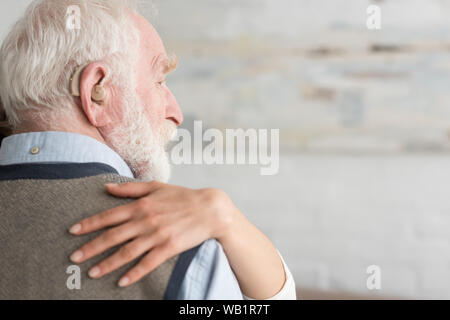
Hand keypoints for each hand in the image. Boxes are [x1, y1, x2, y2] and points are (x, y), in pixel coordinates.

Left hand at [68, 181, 235, 286]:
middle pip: (113, 236)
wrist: (210, 208)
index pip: (109, 215)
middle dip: (91, 247)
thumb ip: (130, 188)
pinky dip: (134, 273)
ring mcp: (157, 235)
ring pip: (127, 251)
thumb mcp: (156, 186)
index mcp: (141, 204)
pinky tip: (122, 281)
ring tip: (92, 272)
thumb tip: (107, 187)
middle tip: (74, 257)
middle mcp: (145, 220)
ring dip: (108, 263)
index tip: (73, 231)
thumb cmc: (183, 196)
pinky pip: (148, 263)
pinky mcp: (169, 247)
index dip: (90, 223)